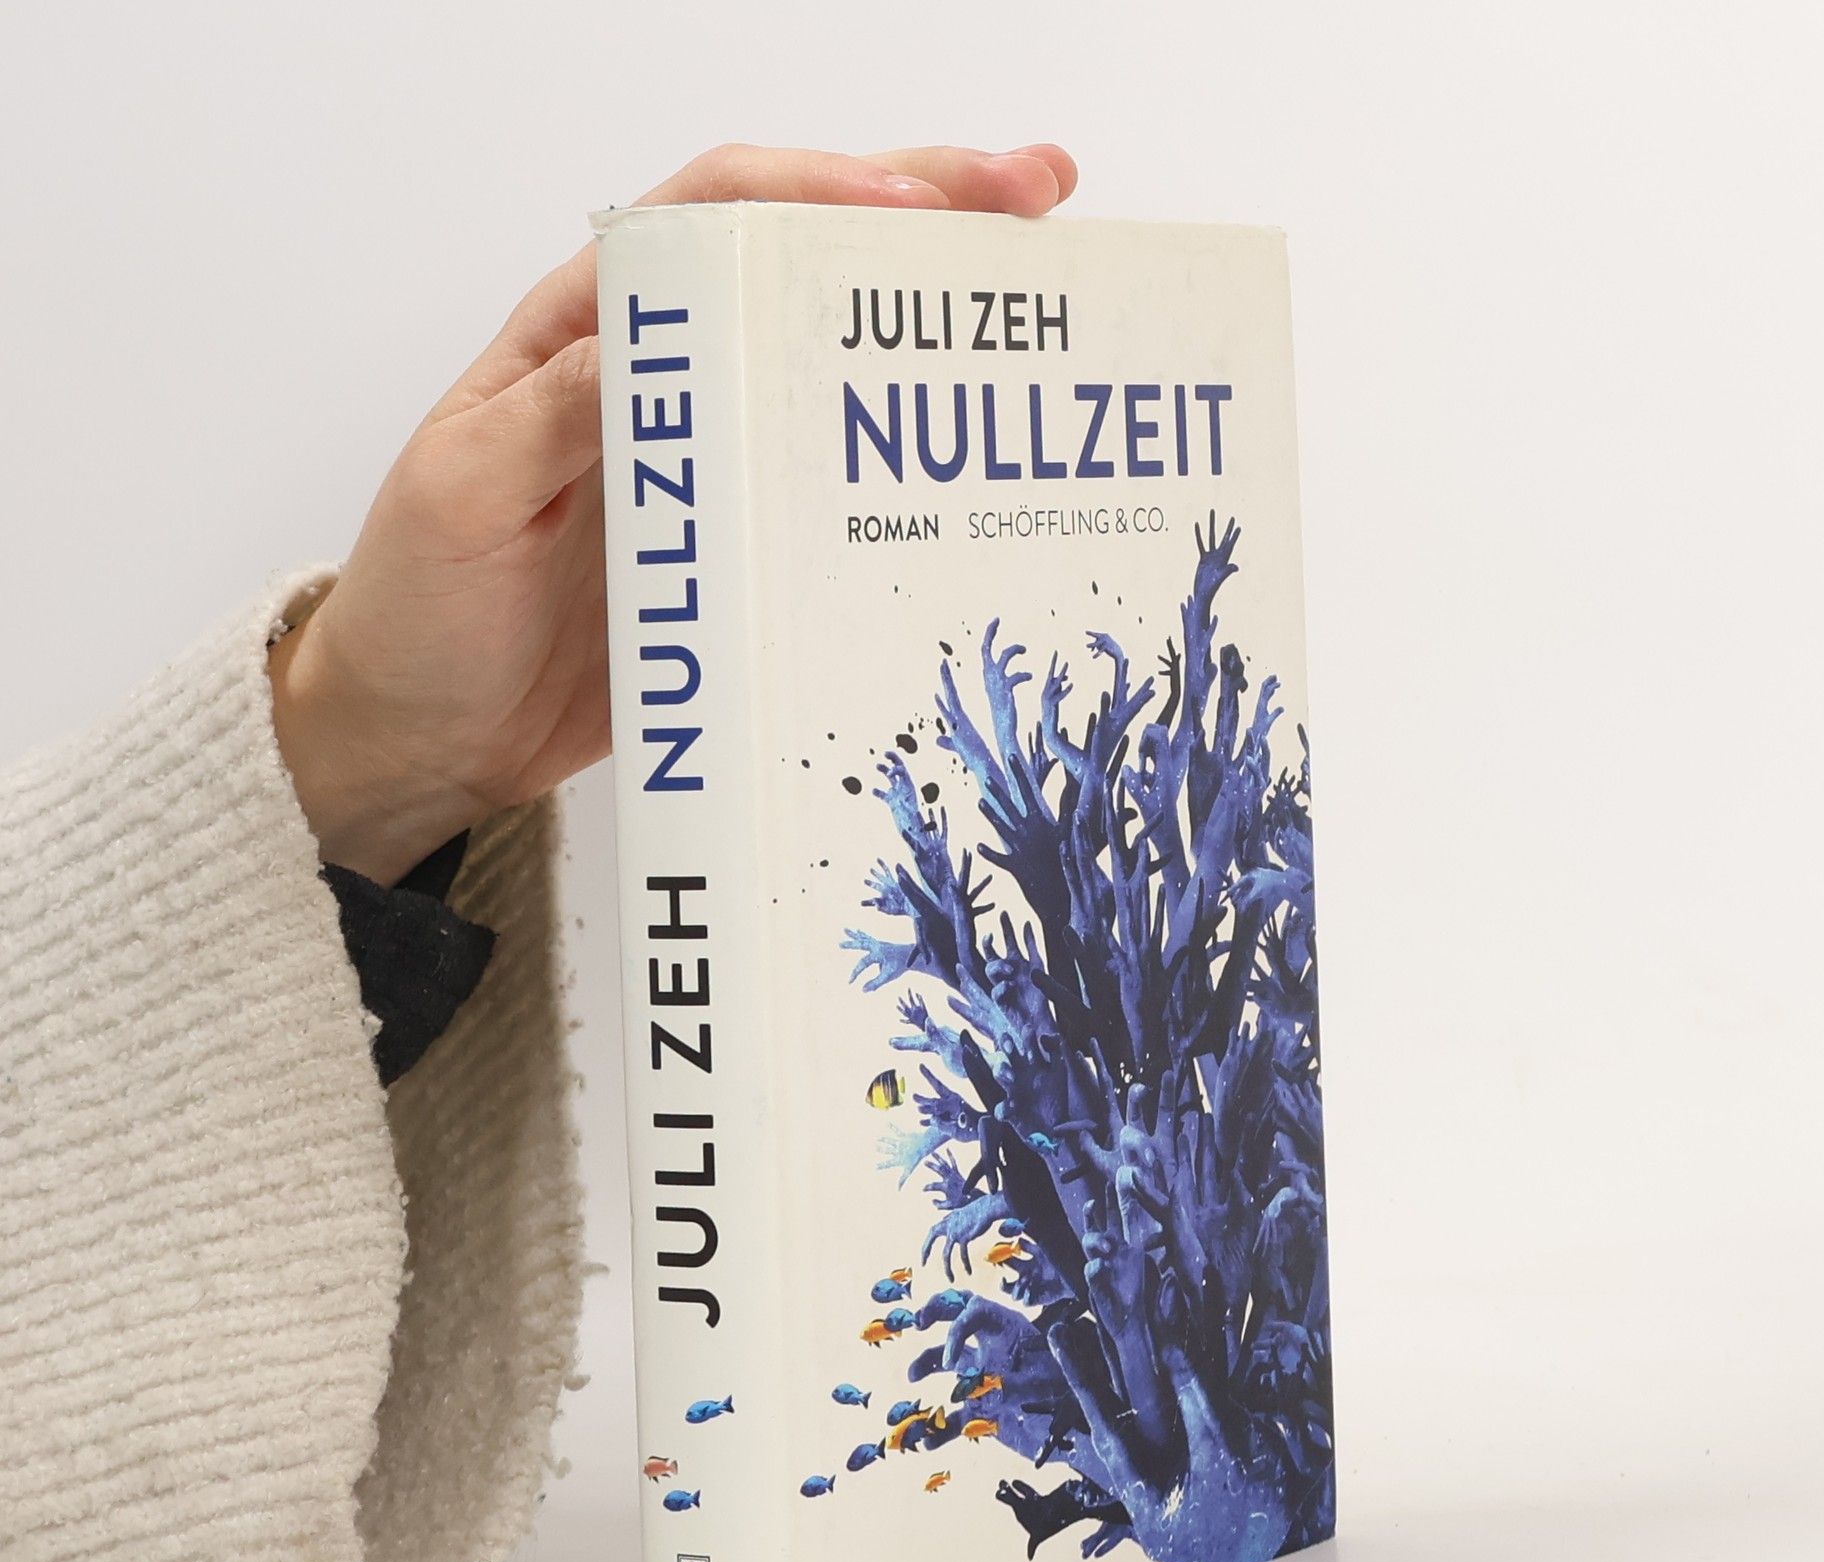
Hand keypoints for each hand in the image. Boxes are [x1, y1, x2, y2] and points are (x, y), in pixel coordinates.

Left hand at [269, 142, 1078, 883]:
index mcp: (588, 338)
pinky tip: (973, 450)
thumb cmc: (420, 608)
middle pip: (799, 264)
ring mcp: (712, 465)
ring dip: (932, 323)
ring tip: (1035, 291)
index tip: (912, 209)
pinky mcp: (740, 549)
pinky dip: (909, 459)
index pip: (713, 218)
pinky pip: (833, 487)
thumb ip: (557, 412)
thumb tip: (657, 345)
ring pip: (833, 364)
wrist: (426, 737)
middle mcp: (665, 383)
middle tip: (1033, 196)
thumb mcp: (465, 492)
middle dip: (920, 214)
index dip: (815, 195)